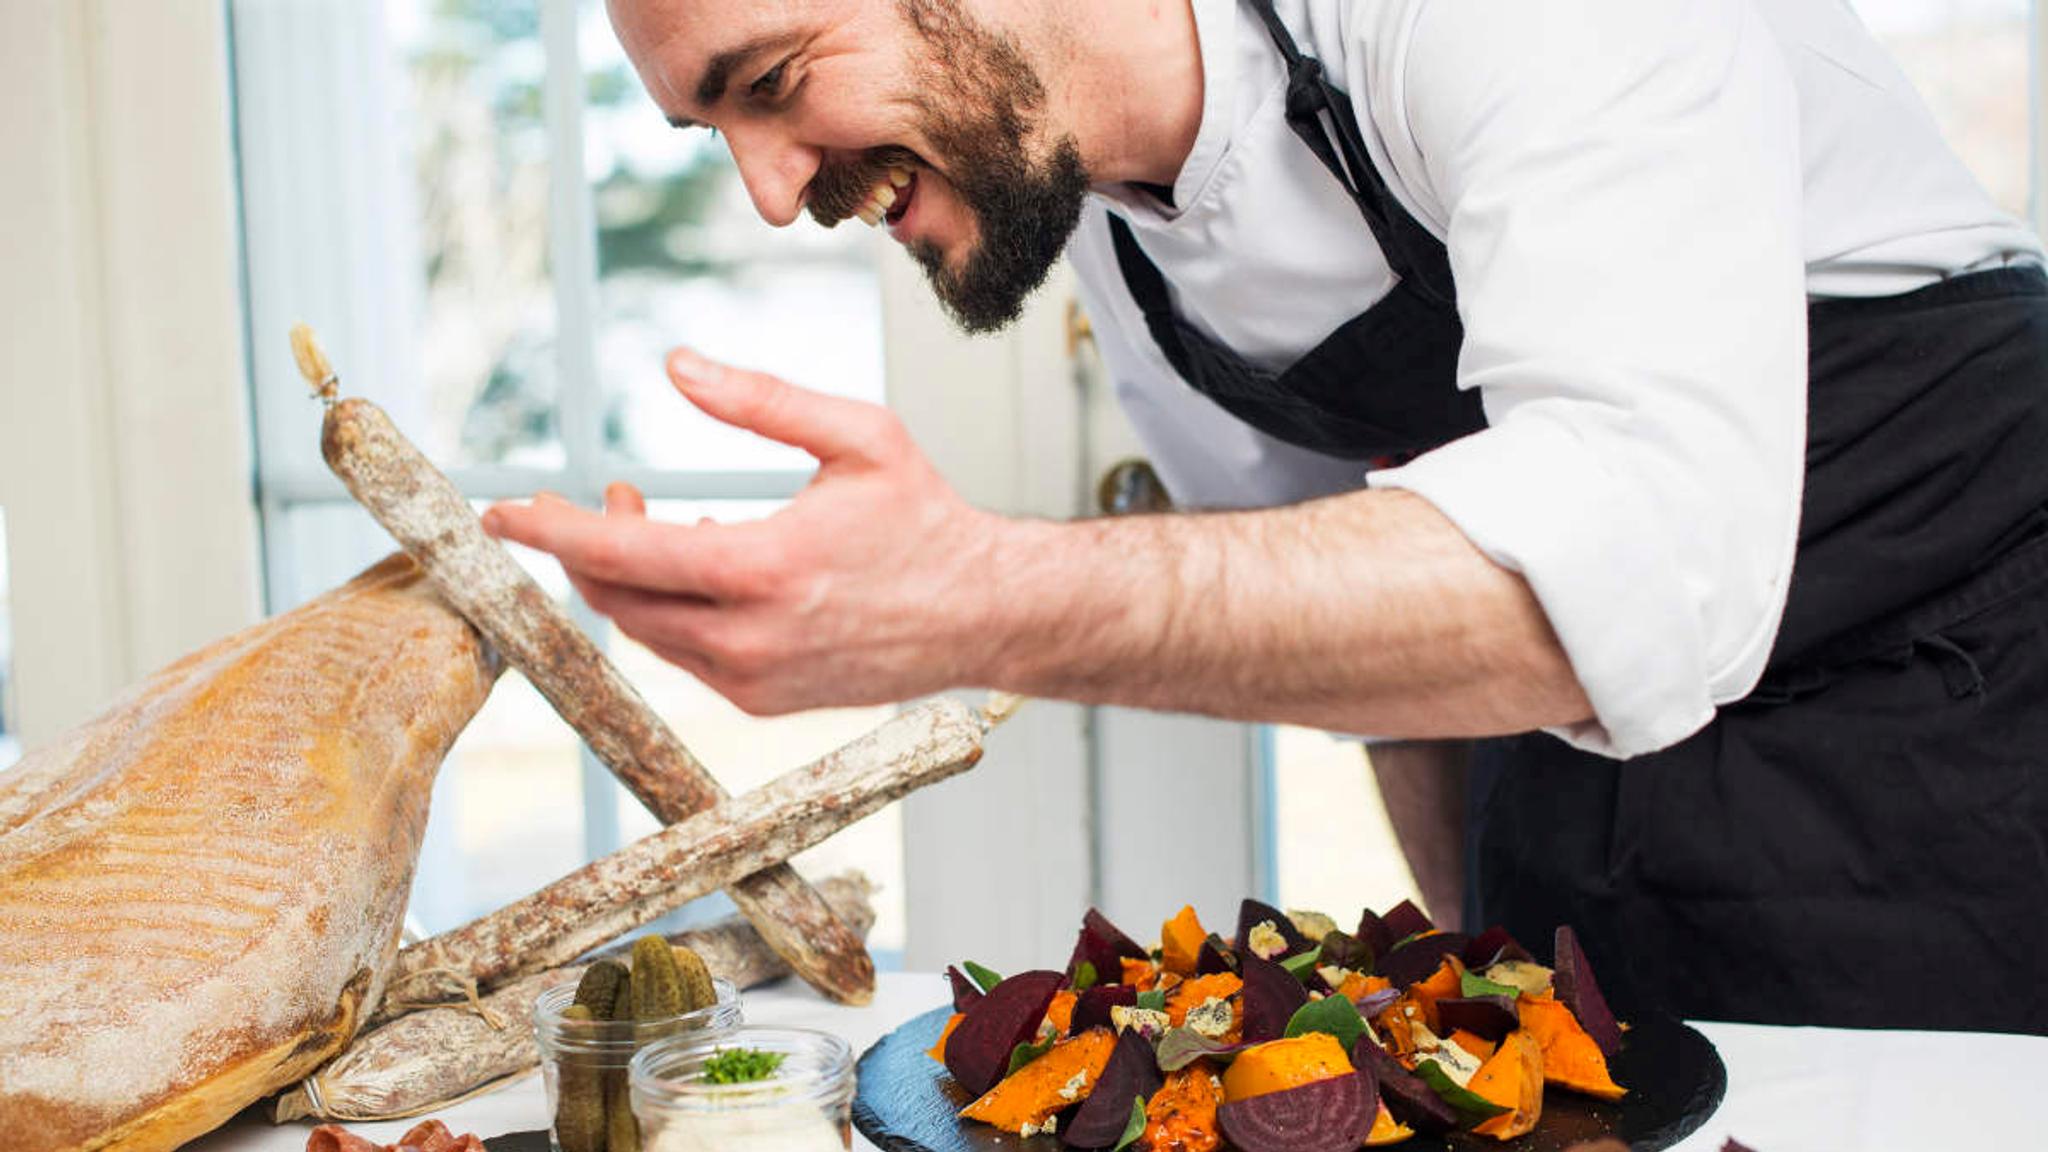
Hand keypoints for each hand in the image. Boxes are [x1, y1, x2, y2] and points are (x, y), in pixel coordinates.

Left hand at [483, 349, 1004, 713]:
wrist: (984, 614)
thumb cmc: (927, 520)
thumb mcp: (859, 435)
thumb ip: (761, 400)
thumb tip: (676, 366)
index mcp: (765, 569)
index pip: (621, 557)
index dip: (549, 534)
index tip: (499, 514)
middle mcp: (750, 637)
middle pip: (616, 600)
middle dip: (586, 549)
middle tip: (608, 496)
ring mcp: (754, 679)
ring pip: (646, 631)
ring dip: (628, 578)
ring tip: (654, 523)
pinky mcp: (763, 701)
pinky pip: (685, 654)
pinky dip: (671, 610)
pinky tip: (704, 567)